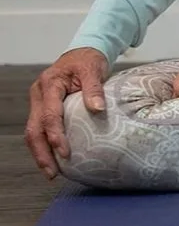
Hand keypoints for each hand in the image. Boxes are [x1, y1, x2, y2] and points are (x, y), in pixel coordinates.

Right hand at [25, 48, 109, 179]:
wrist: (82, 53)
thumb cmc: (88, 61)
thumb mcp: (94, 69)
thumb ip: (94, 88)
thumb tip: (98, 109)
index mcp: (50, 83)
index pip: (49, 115)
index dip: (56, 136)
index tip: (65, 153)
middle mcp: (39, 93)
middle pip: (34, 128)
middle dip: (42, 153)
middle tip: (53, 173)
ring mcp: (38, 101)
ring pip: (32, 132)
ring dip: (40, 153)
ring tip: (51, 172)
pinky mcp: (41, 108)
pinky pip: (38, 129)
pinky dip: (43, 145)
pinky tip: (53, 159)